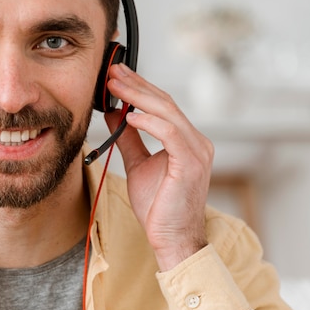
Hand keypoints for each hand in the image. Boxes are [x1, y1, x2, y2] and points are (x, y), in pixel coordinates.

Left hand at [105, 63, 212, 270]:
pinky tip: (130, 115)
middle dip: (136, 85)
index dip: (139, 88)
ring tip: (116, 86)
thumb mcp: (138, 165)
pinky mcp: (191, 164)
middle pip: (164, 103)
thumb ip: (129, 139)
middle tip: (112, 71)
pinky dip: (150, 122)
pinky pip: (171, 134)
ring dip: (139, 97)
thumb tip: (114, 114)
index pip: (162, 105)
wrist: (171, 238)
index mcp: (185, 140)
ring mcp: (197, 151)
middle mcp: (196, 141)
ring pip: (167, 113)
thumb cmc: (158, 206)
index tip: (116, 76)